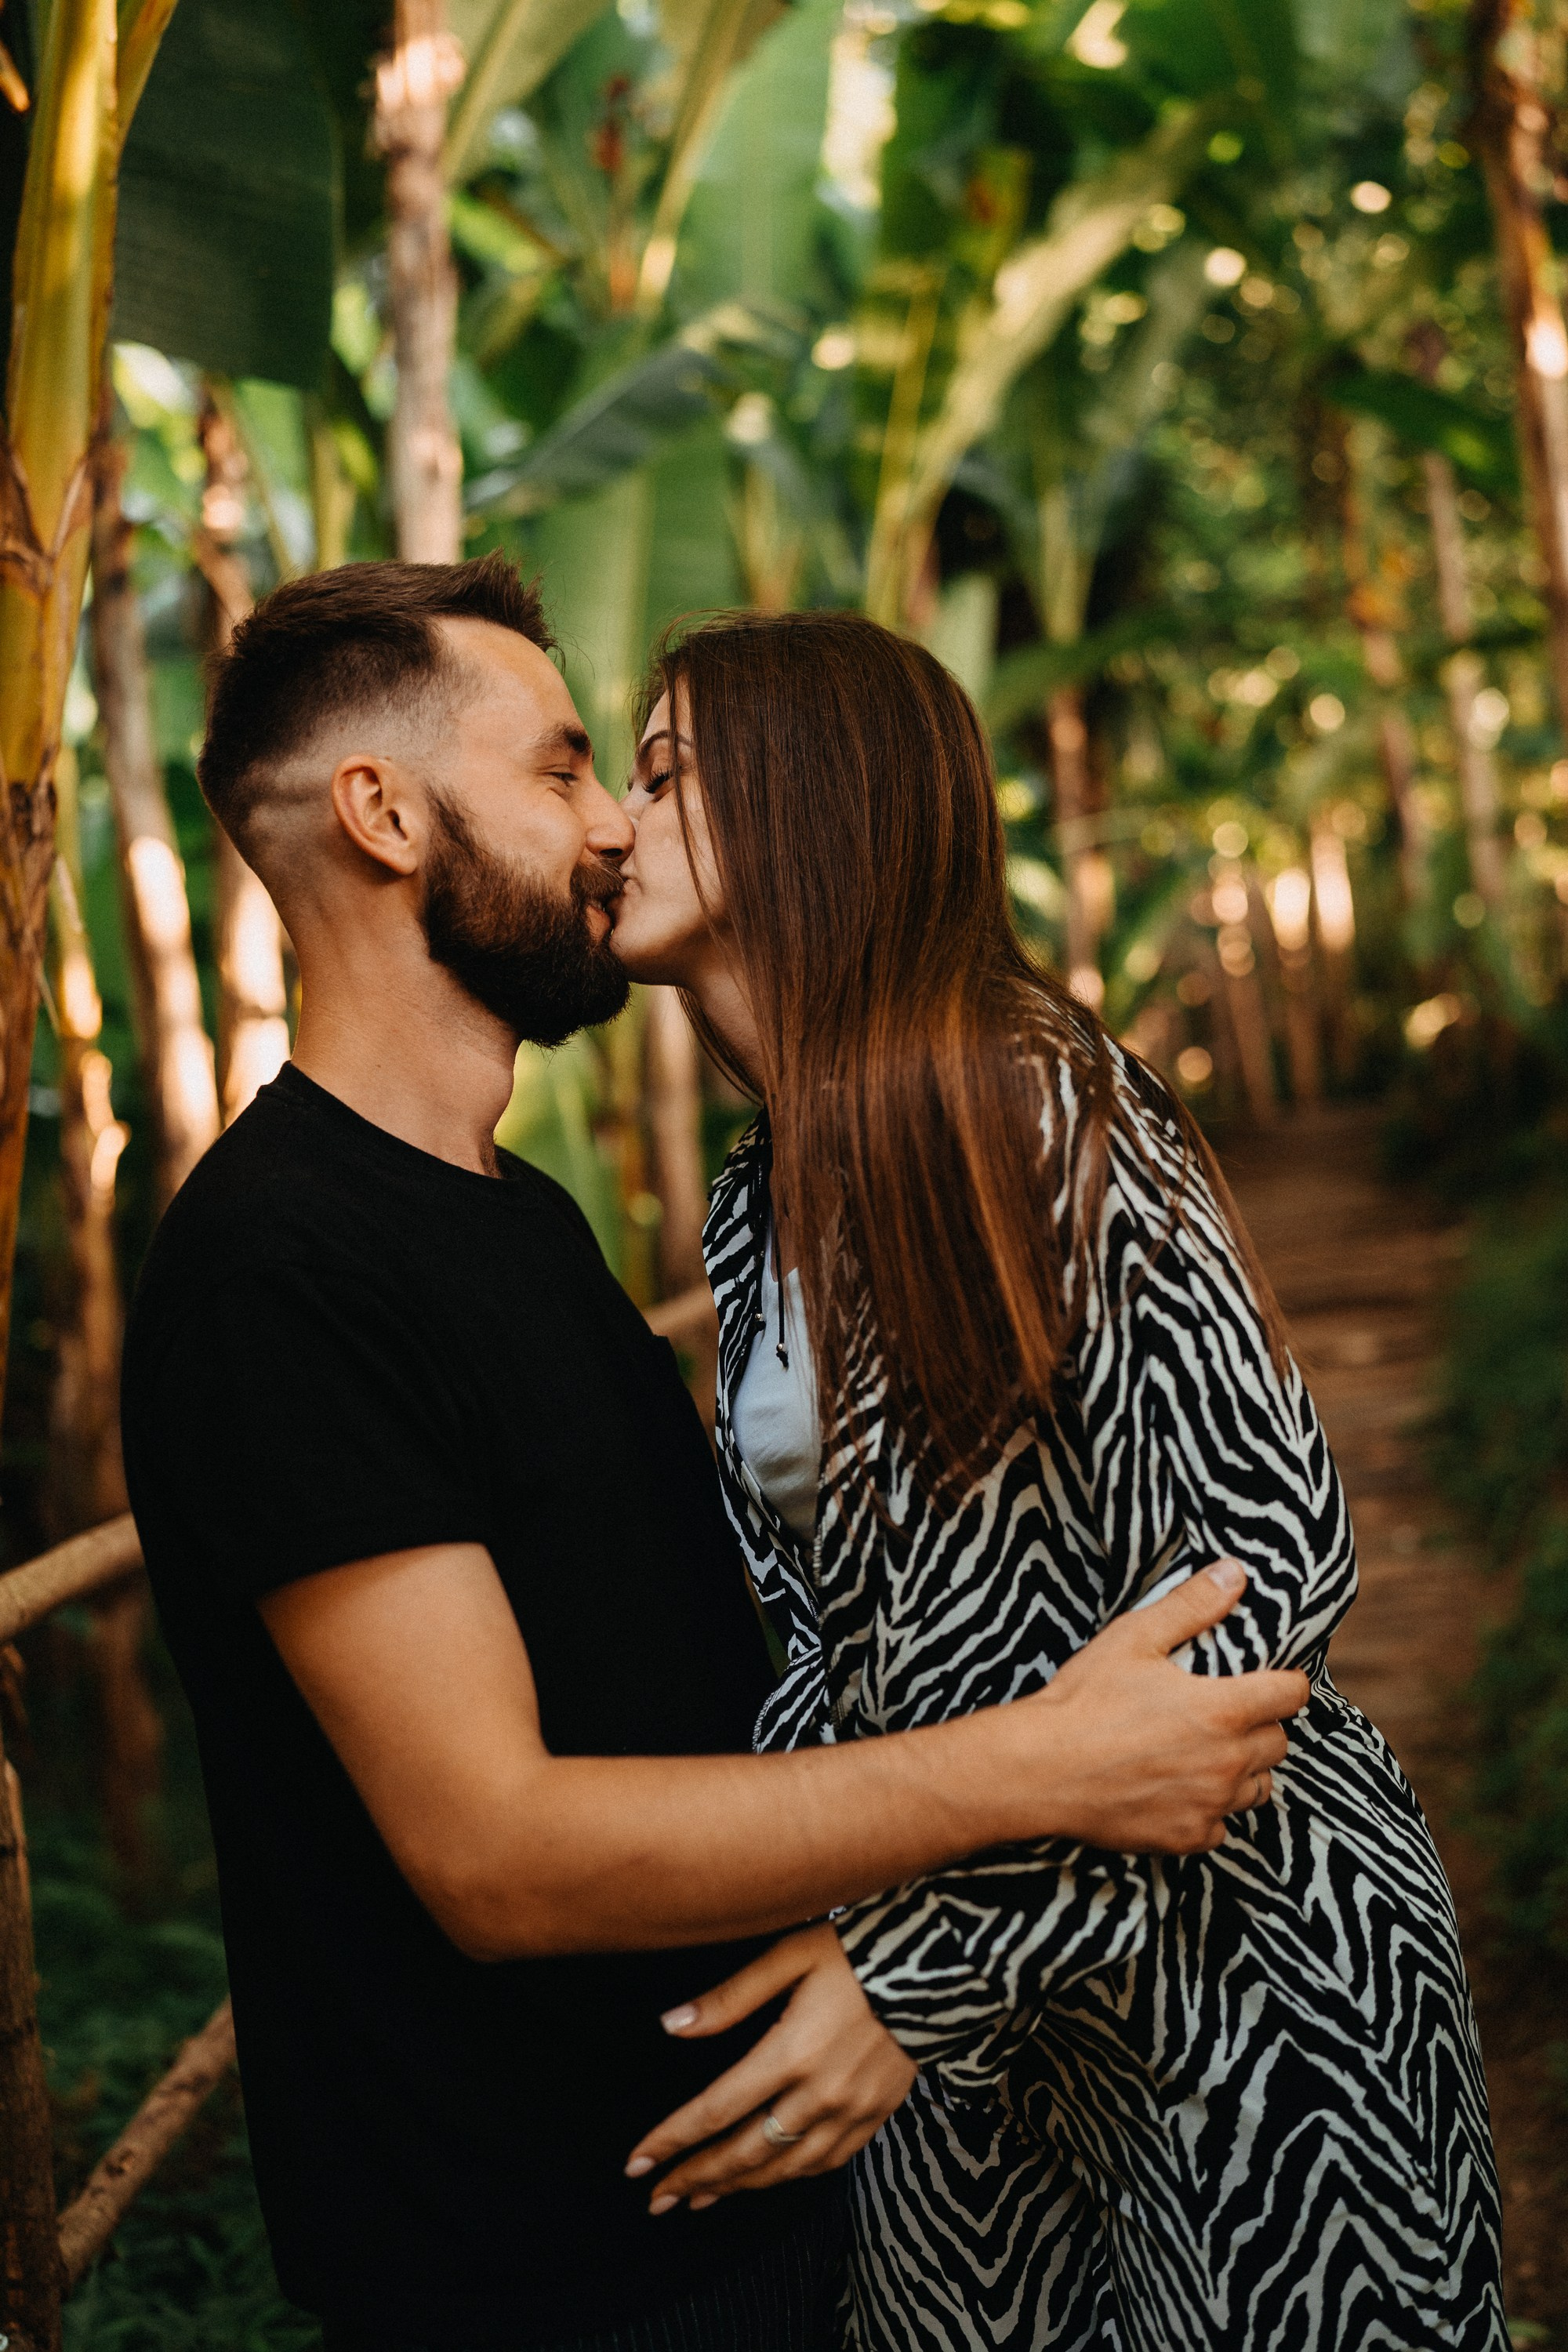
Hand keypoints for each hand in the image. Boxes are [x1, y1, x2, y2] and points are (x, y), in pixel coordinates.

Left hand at [624, 1924, 915, 2214]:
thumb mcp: (790, 1954)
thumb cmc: (858, 1950)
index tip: (636, 2164)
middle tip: (656, 2200)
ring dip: (737, 2188)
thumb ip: (730, 1997)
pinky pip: (825, 2164)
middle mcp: (821, 2094)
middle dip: (695, 2178)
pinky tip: (765, 2179)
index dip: (672, 2140)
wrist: (940, 1964)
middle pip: (746, 2153)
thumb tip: (672, 2026)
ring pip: (784, 2168)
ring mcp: (853, 2111)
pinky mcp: (876, 2116)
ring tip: (698, 2199)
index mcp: (792, 2052)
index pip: (717, 2110)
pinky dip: (788, 2178)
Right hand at [1006, 1559, 1309, 1853]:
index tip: (1266, 1680)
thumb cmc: (1084, 1701)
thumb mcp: (1133, 1638)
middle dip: (1260, 1725)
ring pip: (1257, 1788)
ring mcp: (1209, 1805)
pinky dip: (1210, 1810)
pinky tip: (1180, 1790)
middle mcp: (1226, 1762)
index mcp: (1221, 1709)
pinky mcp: (1187, 1837)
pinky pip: (1222, 1827)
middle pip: (1278, 1744)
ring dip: (1242, 1770)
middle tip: (1224, 1713)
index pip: (1290, 1695)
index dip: (1283, 1682)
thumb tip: (1235, 1574)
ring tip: (1207, 1753)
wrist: (1040, 1770)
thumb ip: (1191, 1605)